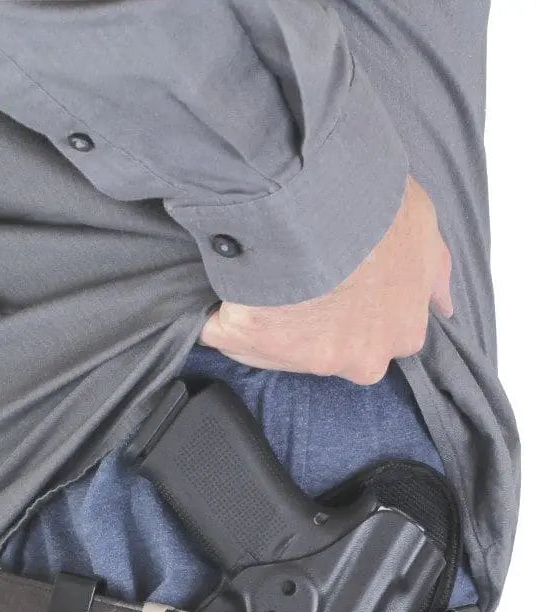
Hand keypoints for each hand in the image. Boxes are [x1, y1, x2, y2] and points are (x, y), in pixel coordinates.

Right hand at [199, 176, 452, 384]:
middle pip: (326, 351)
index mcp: (397, 332)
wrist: (324, 206)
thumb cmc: (376, 213)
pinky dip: (214, 316)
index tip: (336, 284)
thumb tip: (444, 307)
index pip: (377, 338)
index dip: (354, 310)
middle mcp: (355, 357)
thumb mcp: (423, 227)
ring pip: (272, 345)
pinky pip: (220, 332)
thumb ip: (434, 271)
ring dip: (261, 313)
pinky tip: (215, 288)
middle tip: (297, 277)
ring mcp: (298, 358)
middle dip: (311, 324)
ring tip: (257, 266)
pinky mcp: (244, 342)